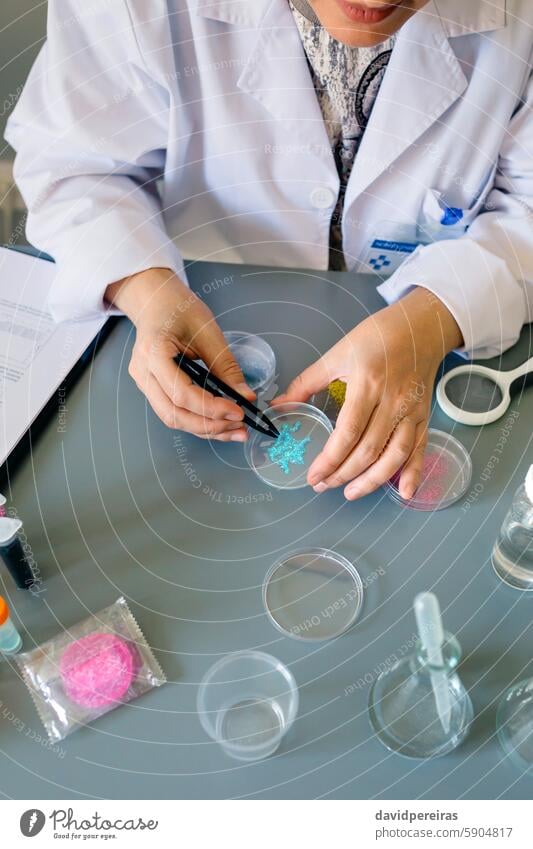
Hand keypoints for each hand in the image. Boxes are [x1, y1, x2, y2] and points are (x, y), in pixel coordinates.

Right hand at [106, 267, 254, 440]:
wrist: (156, 301)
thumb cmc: (179, 308)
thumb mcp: (208, 332)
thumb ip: (226, 367)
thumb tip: (245, 396)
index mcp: (154, 352)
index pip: (182, 393)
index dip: (211, 408)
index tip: (238, 411)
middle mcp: (142, 372)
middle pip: (174, 414)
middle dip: (209, 425)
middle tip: (239, 427)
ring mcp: (143, 382)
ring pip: (172, 418)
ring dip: (204, 428)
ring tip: (233, 430)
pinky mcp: (151, 388)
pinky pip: (173, 412)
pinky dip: (197, 420)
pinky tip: (219, 423)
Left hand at [273, 288, 462, 499]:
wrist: (421, 326)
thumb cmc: (376, 336)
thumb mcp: (337, 353)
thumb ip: (307, 382)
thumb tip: (279, 405)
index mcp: (367, 384)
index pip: (347, 432)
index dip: (330, 459)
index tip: (313, 476)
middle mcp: (392, 401)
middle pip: (368, 449)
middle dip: (344, 474)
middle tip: (324, 486)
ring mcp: (411, 410)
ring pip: (394, 455)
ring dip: (372, 480)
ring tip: (351, 493)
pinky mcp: (424, 415)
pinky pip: (419, 448)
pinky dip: (413, 472)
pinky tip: (403, 492)